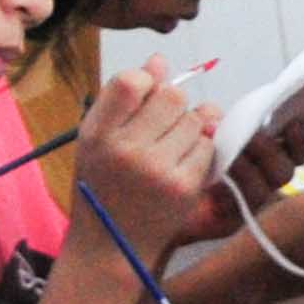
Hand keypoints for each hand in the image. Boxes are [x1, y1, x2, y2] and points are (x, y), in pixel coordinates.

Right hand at [71, 66, 228, 256]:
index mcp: (97, 133)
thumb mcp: (99, 139)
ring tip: (170, 146)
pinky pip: (206, 147)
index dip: (146, 83)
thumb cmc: (103, 184)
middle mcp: (125, 149)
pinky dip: (200, 150)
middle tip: (163, 125)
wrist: (112, 243)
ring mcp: (157, 168)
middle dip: (173, 105)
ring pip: (194, 120)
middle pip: (172, 97)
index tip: (144, 100)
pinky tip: (182, 163)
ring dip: (189, 127)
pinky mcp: (184, 186)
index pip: (131, 81)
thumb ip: (124, 99)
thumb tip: (160, 60)